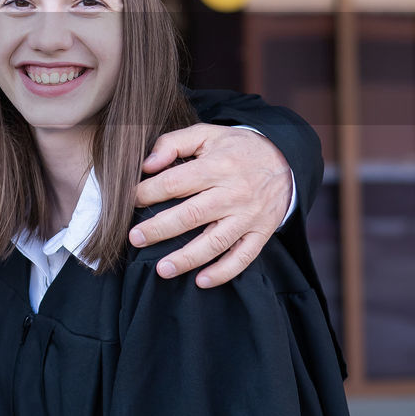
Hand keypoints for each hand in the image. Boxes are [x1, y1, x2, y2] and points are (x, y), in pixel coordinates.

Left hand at [131, 124, 291, 287]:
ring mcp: (248, 216)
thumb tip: (147, 165)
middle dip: (160, 229)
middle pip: (191, 215)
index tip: (129, 201)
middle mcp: (234, 193)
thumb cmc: (235, 148)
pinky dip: (224, 272)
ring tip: (162, 270)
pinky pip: (244, 257)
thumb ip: (173, 143)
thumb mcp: (206, 134)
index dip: (148, 192)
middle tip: (135, 239)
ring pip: (215, 242)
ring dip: (187, 259)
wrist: (285, 159)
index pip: (175, 182)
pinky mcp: (261, 232)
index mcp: (217, 166)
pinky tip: (201, 282)